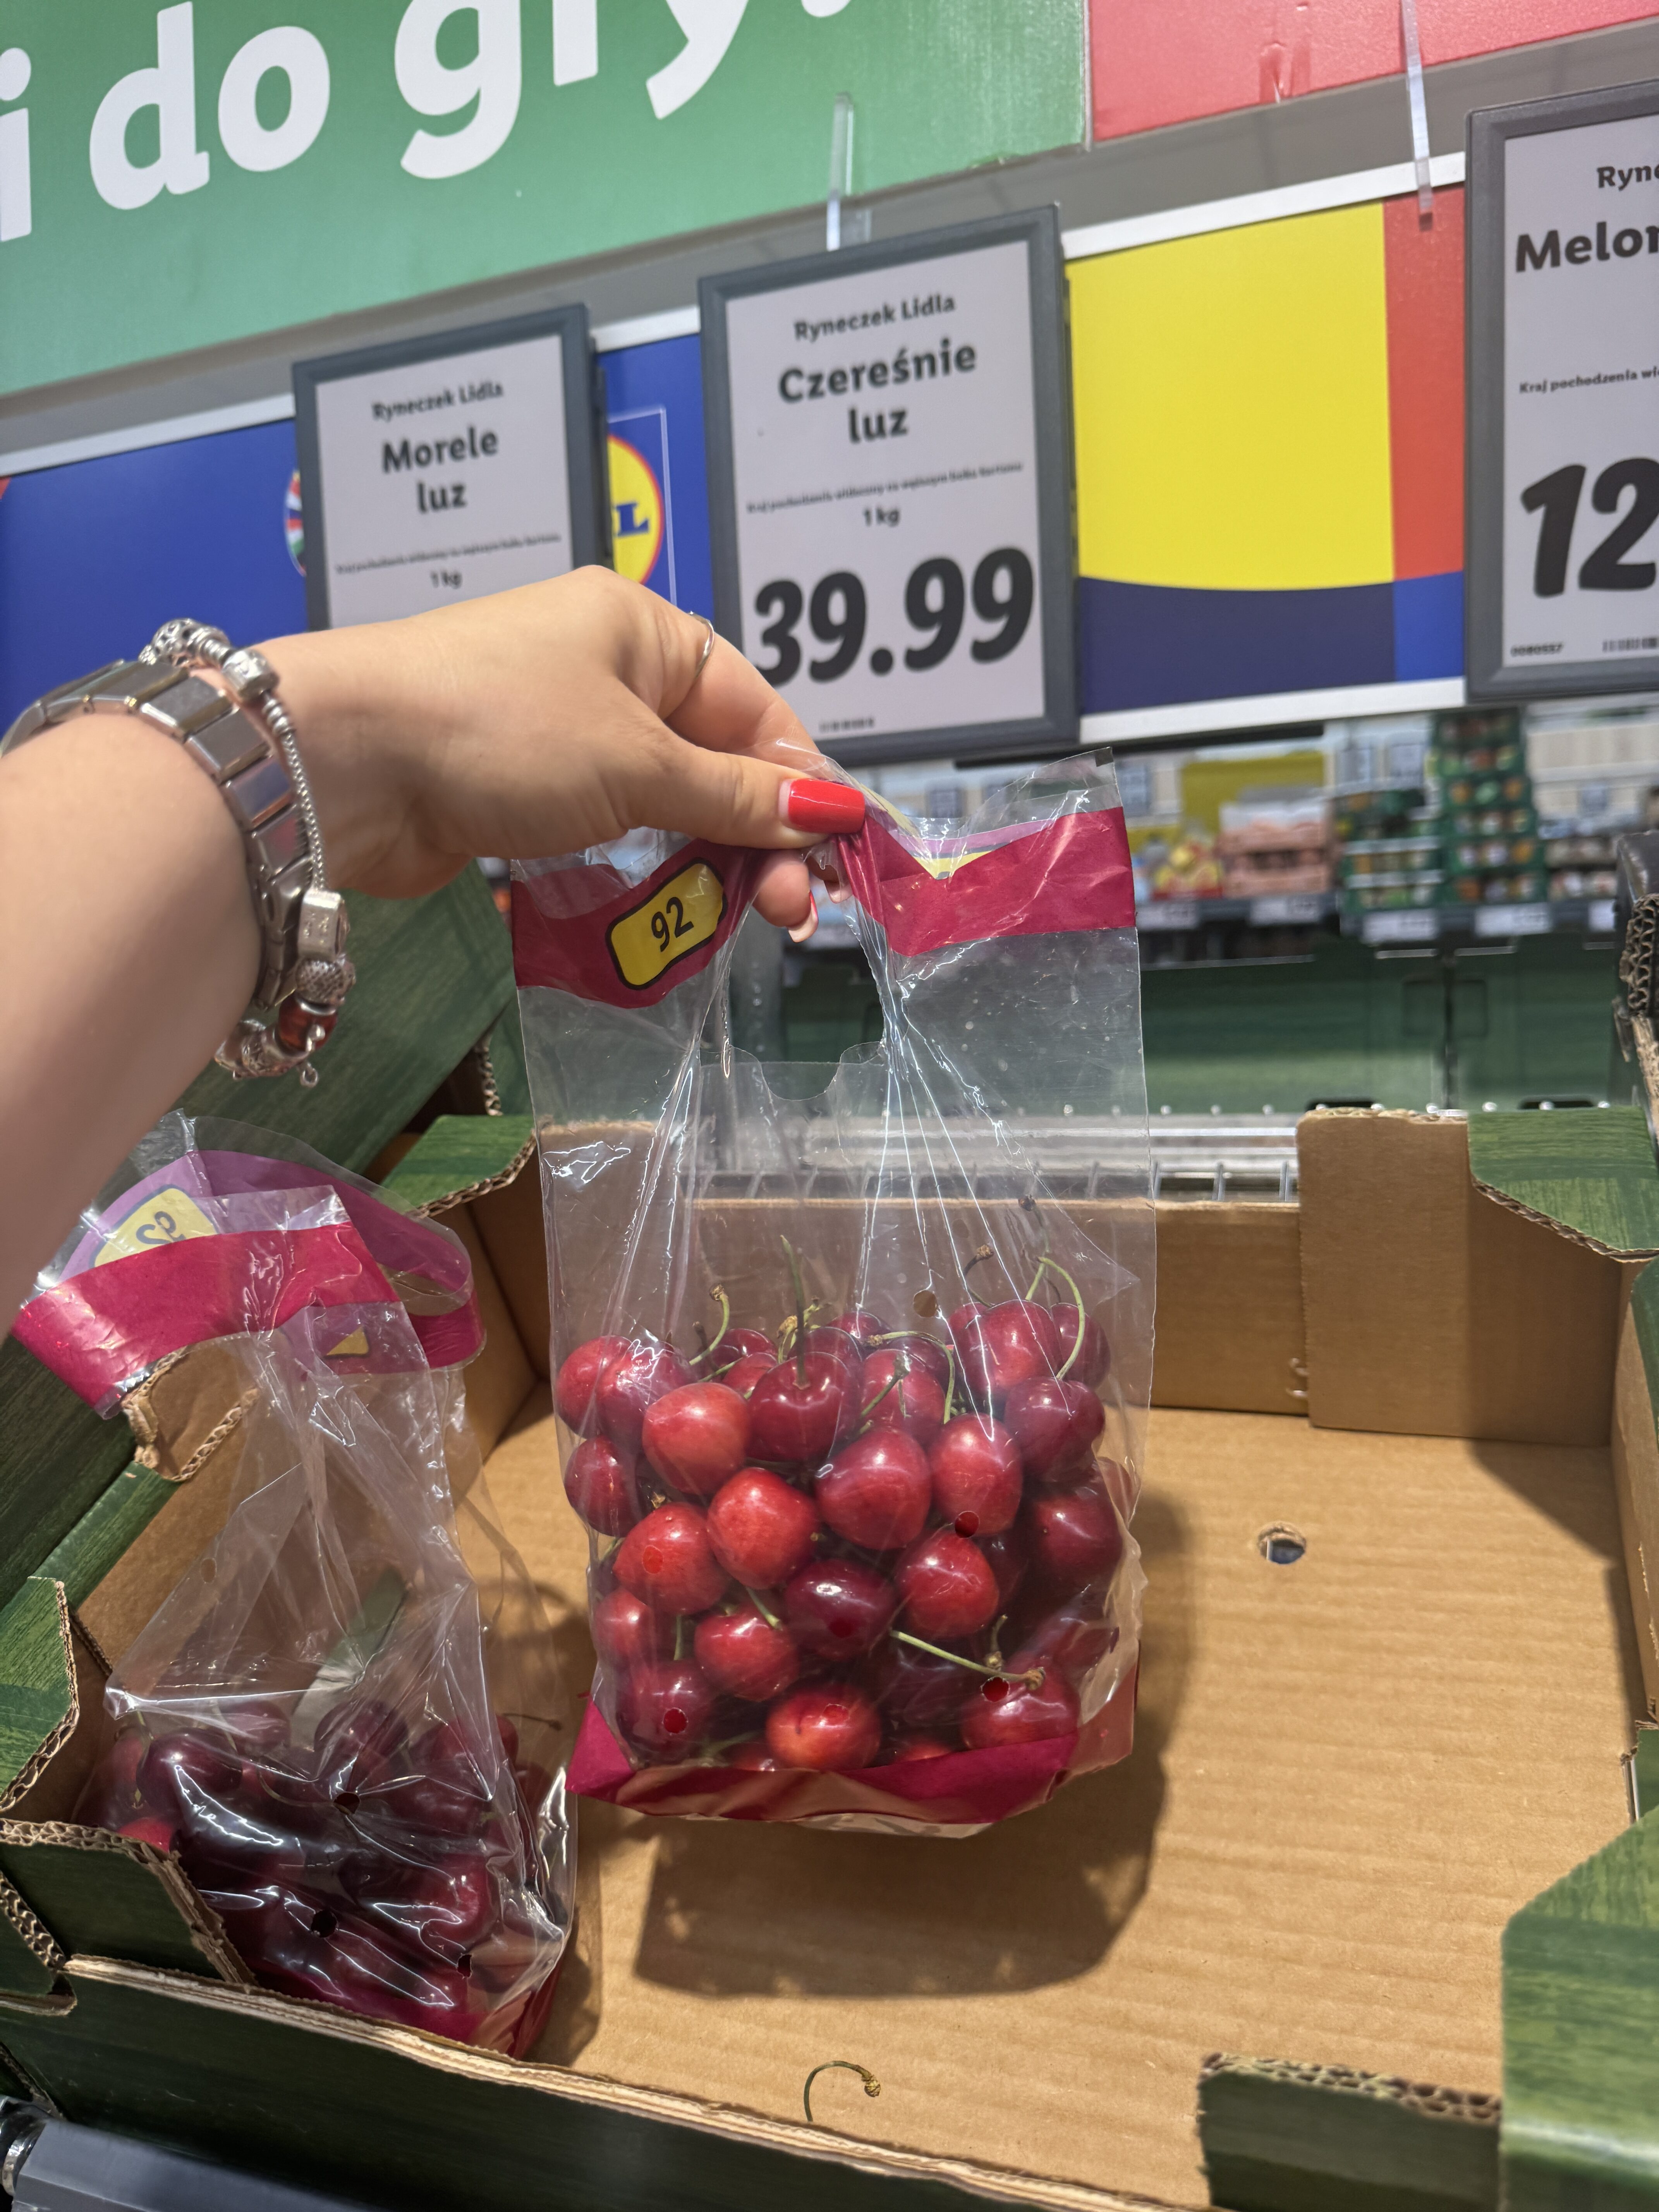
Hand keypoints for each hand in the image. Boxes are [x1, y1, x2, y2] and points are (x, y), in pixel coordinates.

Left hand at [261, 568, 861, 933]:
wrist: (345, 764)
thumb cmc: (500, 732)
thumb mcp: (637, 763)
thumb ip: (734, 797)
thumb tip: (830, 811)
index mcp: (643, 632)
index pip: (757, 711)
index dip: (802, 786)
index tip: (834, 860)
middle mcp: (605, 673)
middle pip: (714, 763)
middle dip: (757, 838)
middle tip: (788, 914)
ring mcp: (560, 736)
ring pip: (663, 805)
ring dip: (702, 862)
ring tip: (734, 920)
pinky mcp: (520, 794)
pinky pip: (607, 835)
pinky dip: (640, 871)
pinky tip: (667, 912)